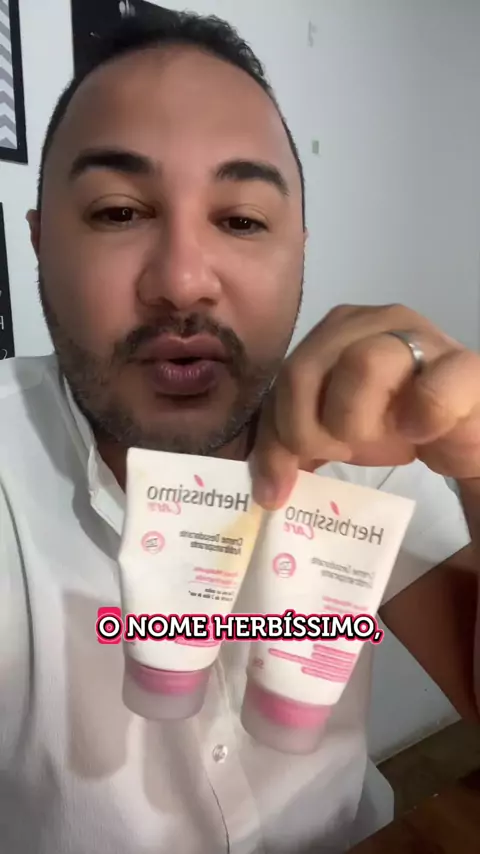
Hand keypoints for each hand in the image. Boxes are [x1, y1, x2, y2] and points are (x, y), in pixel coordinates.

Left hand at [252, 303, 479, 508]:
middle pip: (305, 368)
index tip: (285, 482)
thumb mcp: (332, 432)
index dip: (277, 435)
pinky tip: (418, 432)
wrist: (464, 428)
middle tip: (336, 454)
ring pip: (363, 363)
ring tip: (375, 440)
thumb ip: (291, 445)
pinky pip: (435, 387)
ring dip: (355, 421)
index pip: (283, 378)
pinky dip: (420, 416)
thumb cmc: (395, 421)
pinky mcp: (464, 367)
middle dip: (307, 429)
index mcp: (334, 331)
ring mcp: (422, 337)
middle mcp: (373, 321)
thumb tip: (268, 490)